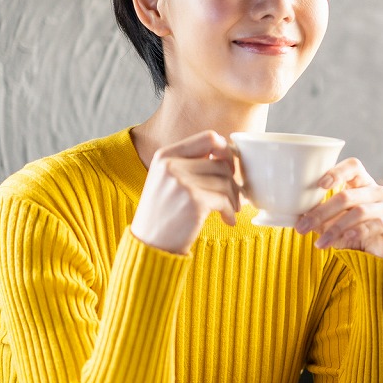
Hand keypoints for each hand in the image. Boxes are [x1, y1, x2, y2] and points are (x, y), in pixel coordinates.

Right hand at [131, 131, 240, 254]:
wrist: (149, 245)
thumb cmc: (163, 215)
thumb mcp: (168, 181)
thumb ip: (190, 164)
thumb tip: (230, 156)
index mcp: (165, 155)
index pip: (209, 137)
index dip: (226, 151)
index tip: (229, 169)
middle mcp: (172, 165)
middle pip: (221, 163)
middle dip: (233, 182)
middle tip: (234, 198)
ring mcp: (182, 182)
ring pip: (226, 181)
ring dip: (233, 198)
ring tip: (229, 210)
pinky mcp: (193, 200)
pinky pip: (225, 199)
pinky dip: (230, 211)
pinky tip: (227, 220)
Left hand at [295, 158, 382, 259]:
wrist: (380, 257)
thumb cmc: (353, 234)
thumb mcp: (334, 222)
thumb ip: (319, 215)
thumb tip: (295, 215)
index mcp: (363, 184)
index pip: (353, 166)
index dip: (337, 172)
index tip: (320, 185)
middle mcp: (378, 192)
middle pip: (348, 195)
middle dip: (322, 212)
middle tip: (302, 227)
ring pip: (359, 212)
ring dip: (335, 229)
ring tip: (319, 243)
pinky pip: (376, 225)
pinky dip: (357, 232)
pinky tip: (344, 241)